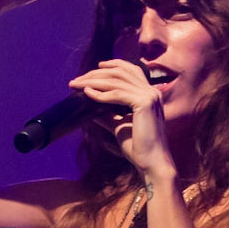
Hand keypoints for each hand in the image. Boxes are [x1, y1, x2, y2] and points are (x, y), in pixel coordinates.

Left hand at [67, 58, 175, 179]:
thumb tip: (90, 109)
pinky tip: (87, 93)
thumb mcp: (119, 126)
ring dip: (93, 81)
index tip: (95, 67)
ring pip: (116, 81)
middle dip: (96, 73)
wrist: (151, 163)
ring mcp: (149, 96)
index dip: (112, 65)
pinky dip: (100, 94)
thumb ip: (107, 115)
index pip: (130, 69)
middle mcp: (151, 91)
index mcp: (149, 93)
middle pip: (120, 72)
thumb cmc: (138, 147)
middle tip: (77, 80)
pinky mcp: (144, 103)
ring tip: (77, 85)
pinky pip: (117, 94)